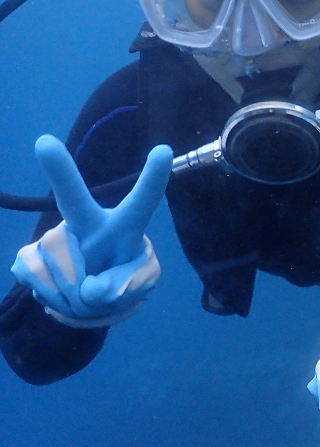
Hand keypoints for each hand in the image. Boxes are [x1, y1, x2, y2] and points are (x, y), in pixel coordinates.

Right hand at [11, 135, 170, 327]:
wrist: (84, 302)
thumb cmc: (120, 279)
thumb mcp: (138, 284)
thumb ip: (125, 285)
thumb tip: (91, 290)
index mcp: (124, 227)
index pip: (142, 202)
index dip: (153, 178)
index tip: (164, 150)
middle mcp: (88, 223)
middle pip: (74, 199)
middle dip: (61, 172)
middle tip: (45, 144)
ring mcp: (55, 237)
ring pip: (64, 269)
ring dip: (75, 295)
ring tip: (83, 292)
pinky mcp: (28, 255)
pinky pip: (37, 278)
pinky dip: (53, 296)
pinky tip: (61, 290)